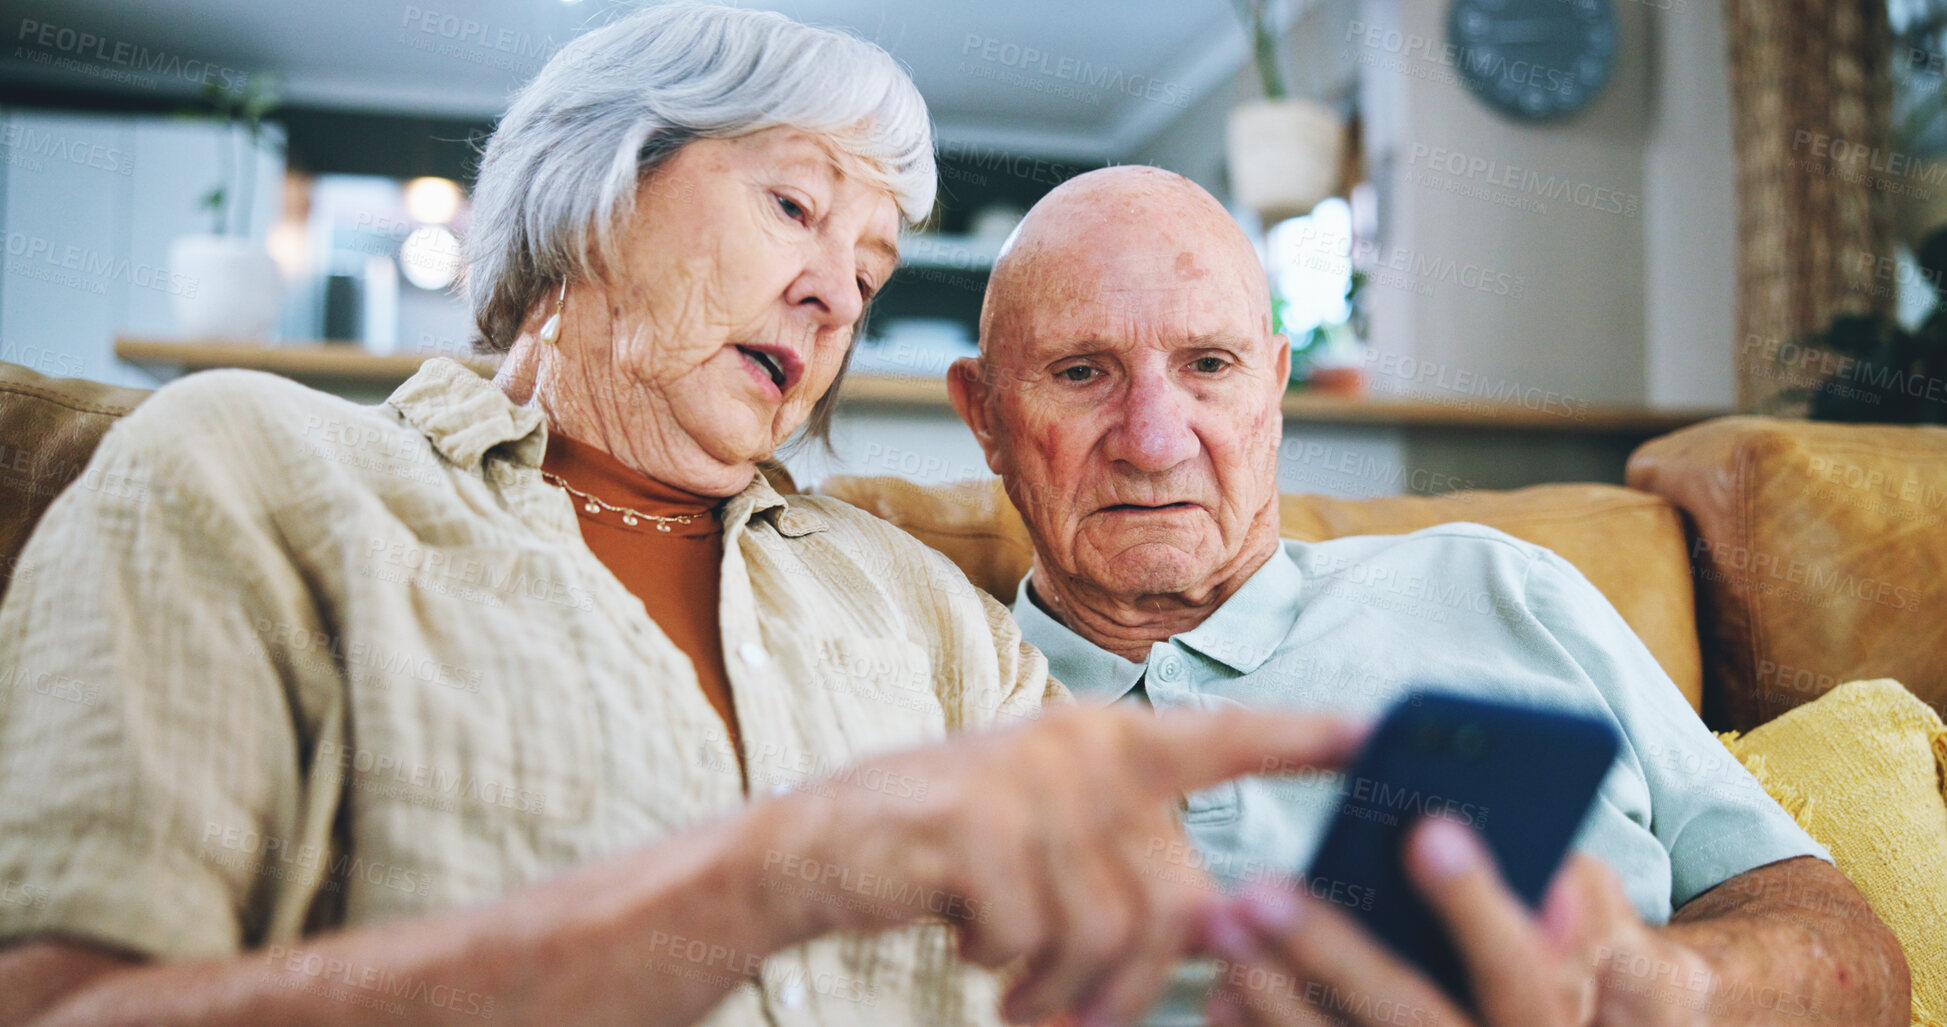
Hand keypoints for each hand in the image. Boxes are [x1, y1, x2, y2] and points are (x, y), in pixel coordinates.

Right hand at [762, 705, 1364, 1025]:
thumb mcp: (1051, 853)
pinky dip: (1002, 968)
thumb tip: (1230, 930)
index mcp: (1111, 742)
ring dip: (1061, 989)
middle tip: (1065, 1015)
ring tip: (1013, 989)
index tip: (1378, 733)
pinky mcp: (978, 822)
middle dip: (1131, 986)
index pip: (1227, 737)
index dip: (1304, 741)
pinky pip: (1035, 940)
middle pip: (1176, 899)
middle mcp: (1083, 745)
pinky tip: (964, 940)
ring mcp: (1031, 776)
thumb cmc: (947, 856)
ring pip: (1108, 931)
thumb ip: (1134, 874)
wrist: (811, 850)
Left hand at [1199, 818, 1710, 1025]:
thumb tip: (1551, 879)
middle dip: (1332, 953)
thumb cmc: (1570, 992)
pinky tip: (1224, 999)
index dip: (1479, 907)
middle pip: (1413, 1018)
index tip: (1430, 831)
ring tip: (1226, 929)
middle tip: (1264, 889)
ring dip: (1277, 996)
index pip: (1524, 975)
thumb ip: (1584, 917)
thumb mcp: (1616, 965)